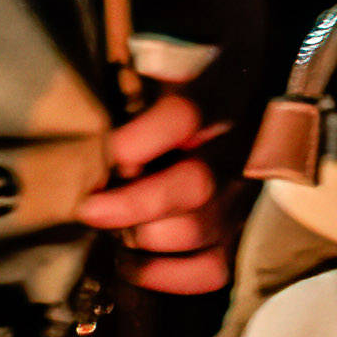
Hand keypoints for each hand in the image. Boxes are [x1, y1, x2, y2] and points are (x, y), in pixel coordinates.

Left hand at [72, 86, 235, 297]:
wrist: (248, 95)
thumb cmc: (194, 75)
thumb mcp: (174, 60)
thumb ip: (144, 75)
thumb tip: (92, 106)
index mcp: (222, 94)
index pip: (186, 116)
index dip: (142, 139)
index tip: (106, 151)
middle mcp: (239, 148)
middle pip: (195, 185)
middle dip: (134, 204)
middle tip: (88, 209)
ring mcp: (244, 194)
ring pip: (199, 230)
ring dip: (144, 238)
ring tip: (107, 231)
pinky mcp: (240, 232)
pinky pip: (212, 269)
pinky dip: (168, 276)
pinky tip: (133, 264)